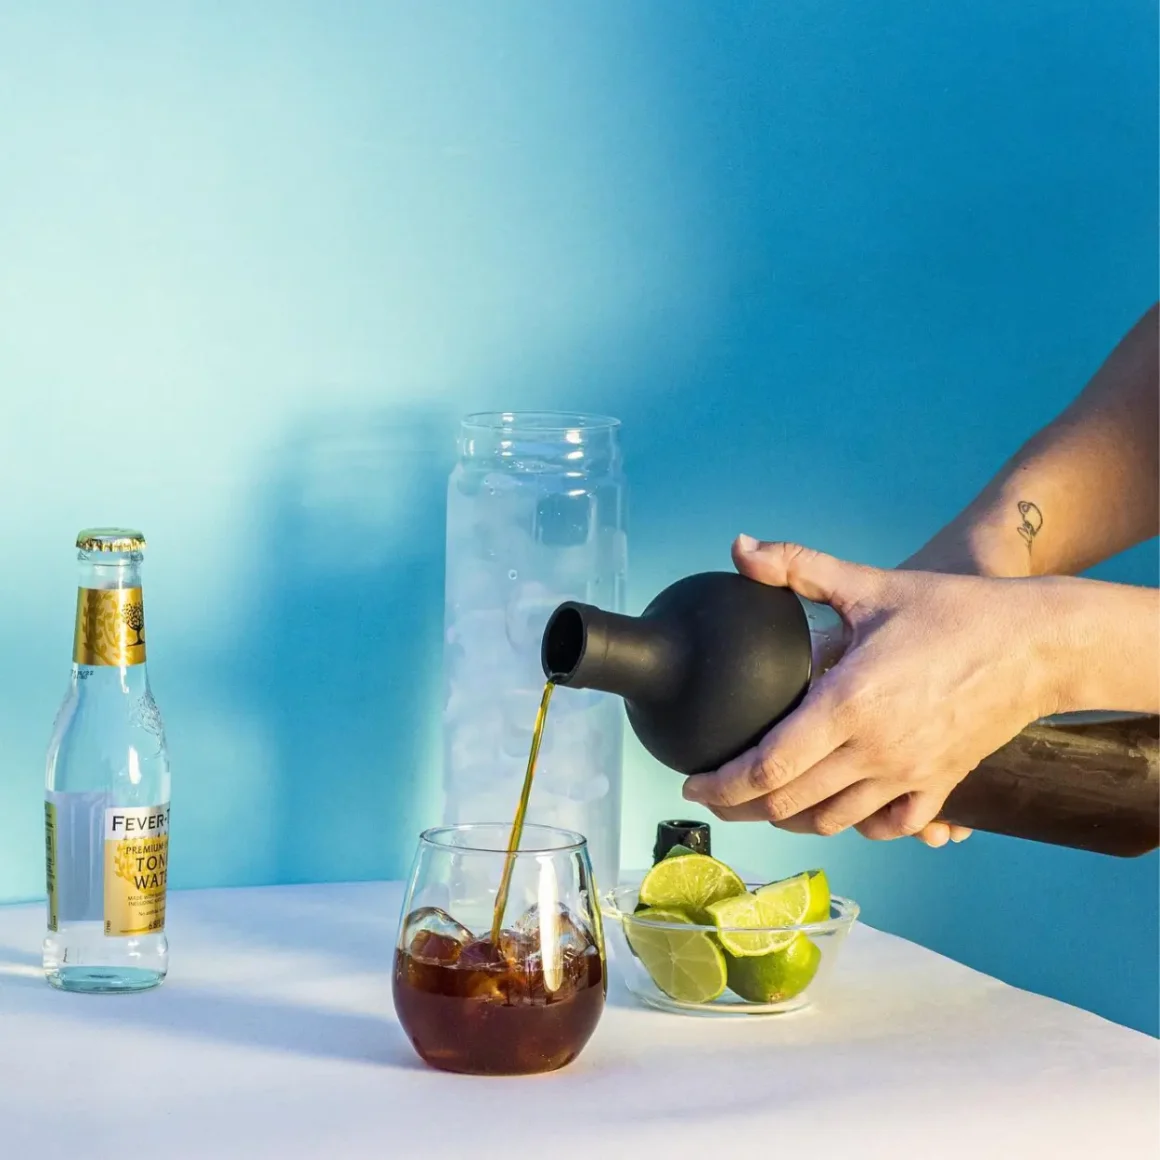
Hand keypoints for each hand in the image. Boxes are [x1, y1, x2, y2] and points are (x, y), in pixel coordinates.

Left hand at [683, 538, 1067, 841]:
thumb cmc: (954, 611)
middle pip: (790, 803)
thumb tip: (740, 546)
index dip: (722, 784)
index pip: (768, 765)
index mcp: (848, 704)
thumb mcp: (869, 585)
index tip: (692, 783)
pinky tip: (839, 810)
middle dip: (741, 806)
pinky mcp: (941, 785)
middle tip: (716, 795)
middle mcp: (875, 750)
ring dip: (790, 818)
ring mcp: (910, 775)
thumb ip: (797, 567)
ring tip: (764, 802)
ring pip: (833, 822)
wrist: (1040, 642)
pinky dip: (856, 825)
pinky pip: (890, 827)